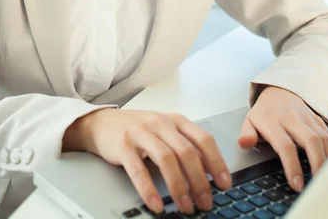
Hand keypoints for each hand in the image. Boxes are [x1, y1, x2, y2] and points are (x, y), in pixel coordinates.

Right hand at [64, 108, 231, 213]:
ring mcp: (141, 133)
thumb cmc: (138, 129)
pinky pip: (139, 169)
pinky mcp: (123, 145)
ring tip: (185, 207)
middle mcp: (161, 123)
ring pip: (166, 159)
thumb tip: (210, 171)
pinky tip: (156, 204)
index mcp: (176, 120)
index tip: (225, 183)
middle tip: (206, 202)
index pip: (203, 139)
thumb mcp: (165, 131)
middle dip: (200, 180)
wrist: (103, 122)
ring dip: (179, 186)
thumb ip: (185, 145)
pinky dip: (149, 189)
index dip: (216, 162)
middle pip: (187, 152)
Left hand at [238, 86, 327, 192]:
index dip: (292, 166)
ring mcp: (307, 118)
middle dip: (317, 163)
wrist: (278, 90)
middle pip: (310, 140)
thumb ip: (247, 134)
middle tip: (317, 183)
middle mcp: (292, 118)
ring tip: (326, 178)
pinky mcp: (317, 119)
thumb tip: (243, 143)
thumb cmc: (264, 113)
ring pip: (323, 137)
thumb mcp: (249, 121)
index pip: (285, 146)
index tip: (296, 184)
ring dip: (327, 159)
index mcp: (273, 122)